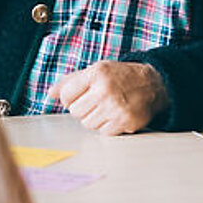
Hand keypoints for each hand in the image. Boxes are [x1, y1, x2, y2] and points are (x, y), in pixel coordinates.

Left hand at [49, 61, 168, 135]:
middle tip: (95, 102)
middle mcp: (105, 90)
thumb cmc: (120, 77)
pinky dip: (107, 126)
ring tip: (106, 108)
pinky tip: (115, 115)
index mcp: (96, 74)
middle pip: (75, 112)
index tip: (80, 96)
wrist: (152, 84)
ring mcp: (116, 107)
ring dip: (94, 118)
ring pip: (88, 124)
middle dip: (83, 109)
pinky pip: (103, 132)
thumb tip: (50, 93)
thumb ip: (71, 81)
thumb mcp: (96, 70)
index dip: (70, 98)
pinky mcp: (126, 122)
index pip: (66, 95)